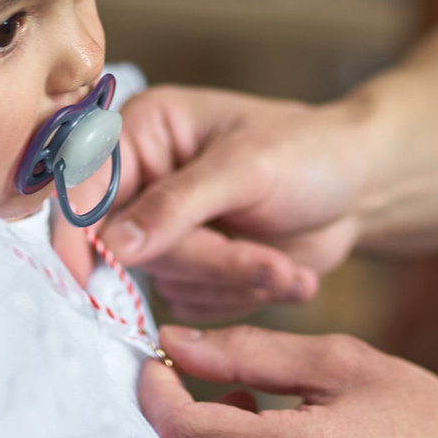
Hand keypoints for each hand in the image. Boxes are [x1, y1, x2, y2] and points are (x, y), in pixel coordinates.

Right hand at [101, 86, 371, 319]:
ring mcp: (165, 231)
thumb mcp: (245, 169)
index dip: (78, 235)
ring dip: (234, 280)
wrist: (359, 188)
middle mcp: (142, 181)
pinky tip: (283, 272)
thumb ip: (176, 206)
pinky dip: (243, 295)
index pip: (84, 186)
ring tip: (288, 266)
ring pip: (166, 281)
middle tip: (269, 263)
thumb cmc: (307, 153)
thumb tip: (112, 245)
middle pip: (130, 247)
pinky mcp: (192, 271)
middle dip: (208, 260)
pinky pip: (194, 304)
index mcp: (142, 132)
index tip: (86, 280)